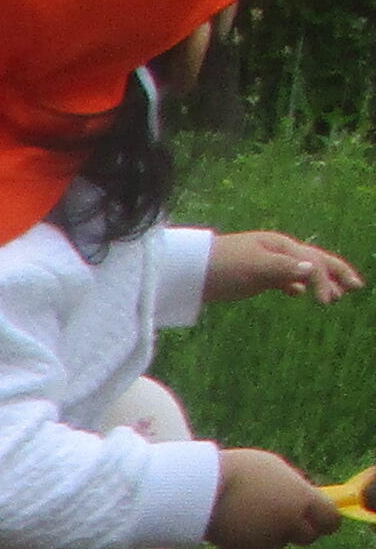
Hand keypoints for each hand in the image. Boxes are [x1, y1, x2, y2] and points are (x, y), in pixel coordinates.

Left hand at [206, 230, 363, 305]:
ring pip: (300, 271)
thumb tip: (310, 268)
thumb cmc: (222, 265)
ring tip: (333, 296)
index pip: (313, 263)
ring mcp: (267, 264)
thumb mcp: (253, 266)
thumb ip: (281, 268)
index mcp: (281, 246)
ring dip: (319, 282)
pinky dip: (293, 285)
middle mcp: (279, 252)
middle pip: (315, 262)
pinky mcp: (255, 276)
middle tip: (357, 287)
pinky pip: (280, 279)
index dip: (325, 281)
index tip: (329, 302)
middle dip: (336, 274)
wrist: (191, 271)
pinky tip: (296, 293)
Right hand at [209, 448, 341, 548]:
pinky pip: (253, 546)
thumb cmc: (240, 471)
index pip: (330, 521)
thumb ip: (295, 488)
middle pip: (307, 537)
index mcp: (302, 499)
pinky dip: (247, 538)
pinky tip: (234, 521)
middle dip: (299, 530)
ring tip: (250, 513)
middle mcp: (288, 523)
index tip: (321, 519)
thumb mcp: (275, 471)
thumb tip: (305, 500)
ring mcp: (265, 539)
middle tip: (286, 518)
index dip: (326, 521)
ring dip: (270, 533)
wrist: (200, 487)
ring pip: (277, 542)